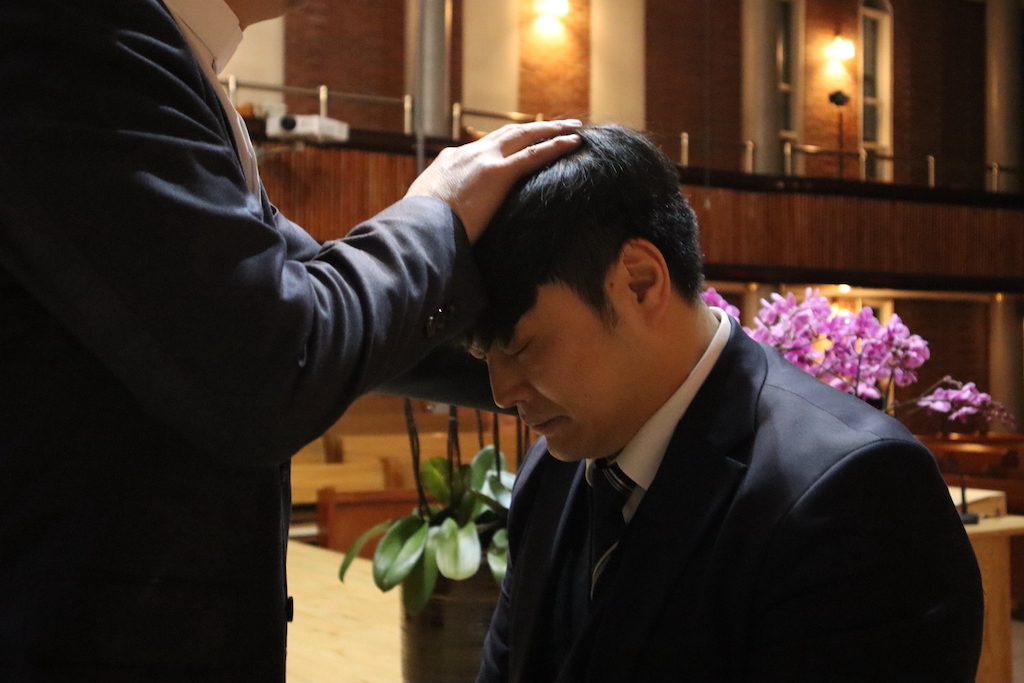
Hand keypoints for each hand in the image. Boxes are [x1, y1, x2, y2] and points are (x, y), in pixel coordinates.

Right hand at [405, 119, 581, 241]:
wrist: (417, 227)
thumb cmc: (419, 229)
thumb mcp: (425, 212)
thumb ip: (439, 208)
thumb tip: (442, 222)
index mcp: (449, 161)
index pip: (482, 147)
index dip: (505, 144)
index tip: (519, 143)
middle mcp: (468, 153)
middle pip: (507, 134)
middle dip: (532, 128)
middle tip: (555, 125)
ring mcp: (483, 160)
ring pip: (524, 136)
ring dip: (550, 130)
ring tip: (571, 128)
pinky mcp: (497, 174)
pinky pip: (533, 155)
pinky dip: (555, 146)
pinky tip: (573, 143)